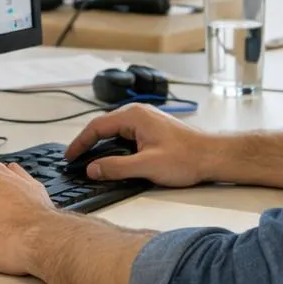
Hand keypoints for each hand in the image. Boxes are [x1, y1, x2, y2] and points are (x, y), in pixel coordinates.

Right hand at [65, 104, 215, 186]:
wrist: (213, 156)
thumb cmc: (187, 158)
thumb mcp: (147, 166)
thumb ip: (116, 167)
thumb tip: (92, 169)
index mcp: (134, 117)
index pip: (97, 127)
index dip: (80, 143)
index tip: (69, 156)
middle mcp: (138, 114)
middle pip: (104, 127)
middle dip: (88, 143)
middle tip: (75, 160)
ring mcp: (146, 121)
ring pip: (115, 132)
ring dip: (102, 145)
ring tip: (89, 161)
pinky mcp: (152, 130)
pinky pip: (126, 135)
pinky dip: (114, 146)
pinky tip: (113, 159)